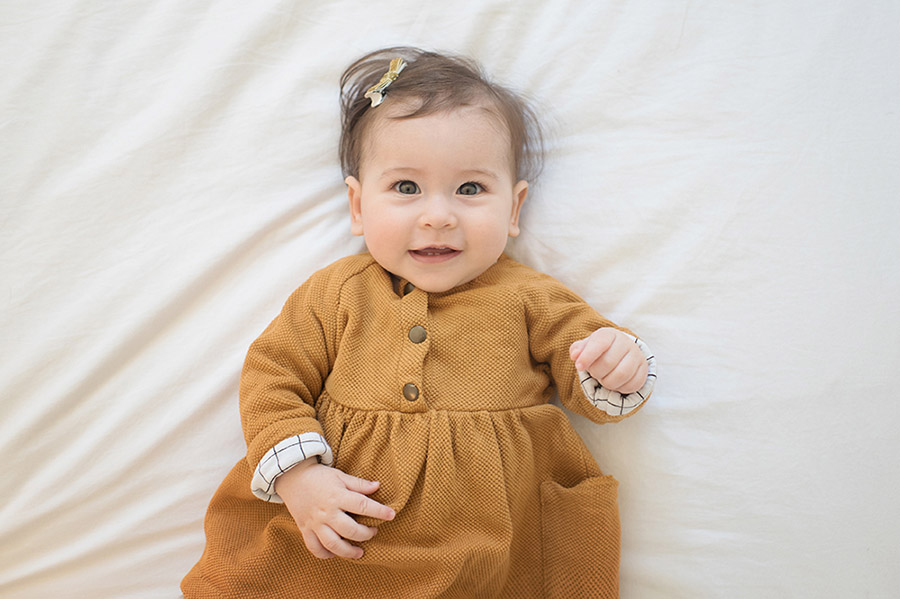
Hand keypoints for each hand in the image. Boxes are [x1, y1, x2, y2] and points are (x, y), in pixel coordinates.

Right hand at [274, 458, 395, 559]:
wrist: (292, 477)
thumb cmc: (319, 476)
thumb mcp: (340, 476)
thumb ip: (359, 484)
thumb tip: (378, 486)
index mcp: (337, 496)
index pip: (362, 505)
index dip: (379, 511)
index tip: (391, 515)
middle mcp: (326, 512)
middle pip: (350, 530)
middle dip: (365, 534)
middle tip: (373, 532)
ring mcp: (315, 523)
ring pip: (333, 544)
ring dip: (348, 551)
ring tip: (359, 552)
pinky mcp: (305, 529)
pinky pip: (314, 548)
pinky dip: (325, 554)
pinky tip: (335, 554)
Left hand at [569, 328, 647, 394]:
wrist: (620, 352)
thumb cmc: (599, 351)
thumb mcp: (586, 347)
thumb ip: (577, 350)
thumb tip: (575, 355)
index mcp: (610, 334)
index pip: (599, 343)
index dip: (587, 356)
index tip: (578, 366)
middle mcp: (626, 343)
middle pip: (608, 363)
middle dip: (596, 372)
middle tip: (594, 372)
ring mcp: (637, 356)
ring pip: (621, 375)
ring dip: (607, 382)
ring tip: (603, 378)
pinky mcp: (644, 370)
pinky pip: (632, 384)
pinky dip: (620, 388)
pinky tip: (615, 383)